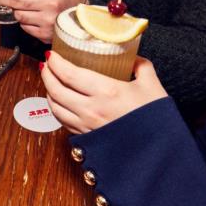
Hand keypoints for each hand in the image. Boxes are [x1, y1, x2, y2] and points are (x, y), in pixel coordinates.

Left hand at [0, 0, 86, 42]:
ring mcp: (48, 21)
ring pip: (18, 15)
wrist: (83, 17)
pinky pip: (24, 26)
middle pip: (16, 2)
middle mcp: (51, 3)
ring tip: (20, 6)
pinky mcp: (45, 34)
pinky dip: (24, 21)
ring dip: (15, 10)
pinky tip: (31, 16)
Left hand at [40, 51, 167, 133]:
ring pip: (54, 106)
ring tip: (49, 80)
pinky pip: (62, 120)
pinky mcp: (85, 137)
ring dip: (48, 91)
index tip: (51, 54)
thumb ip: (141, 67)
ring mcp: (85, 125)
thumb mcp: (152, 86)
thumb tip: (133, 57)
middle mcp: (91, 109)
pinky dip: (55, 108)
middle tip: (46, 64)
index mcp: (106, 91)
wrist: (159, 151)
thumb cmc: (156, 118)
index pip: (69, 74)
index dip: (55, 63)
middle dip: (47, 74)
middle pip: (55, 89)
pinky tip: (58, 101)